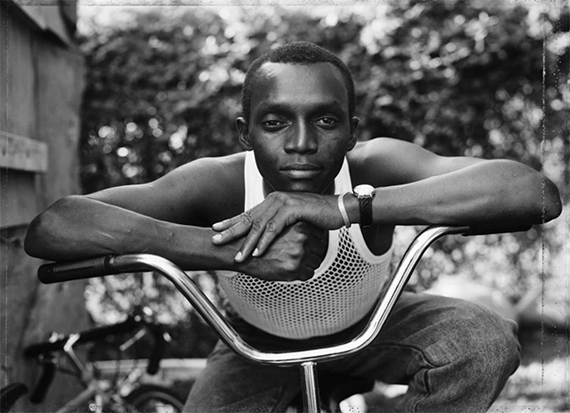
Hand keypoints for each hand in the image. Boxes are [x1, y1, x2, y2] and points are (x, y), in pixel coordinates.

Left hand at [212, 191, 342, 261]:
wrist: (338, 209)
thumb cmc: (317, 216)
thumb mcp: (294, 220)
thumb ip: (279, 224)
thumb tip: (267, 235)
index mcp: (272, 201)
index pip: (248, 213)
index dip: (231, 221)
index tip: (215, 229)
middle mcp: (274, 200)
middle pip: (248, 218)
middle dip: (230, 230)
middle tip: (215, 240)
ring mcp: (283, 203)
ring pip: (259, 225)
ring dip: (247, 243)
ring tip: (237, 257)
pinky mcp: (292, 209)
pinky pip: (274, 228)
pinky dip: (264, 242)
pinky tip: (257, 253)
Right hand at [237, 222, 327, 280]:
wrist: (238, 251)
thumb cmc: (257, 240)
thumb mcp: (278, 226)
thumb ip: (294, 228)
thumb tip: (310, 233)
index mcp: (299, 225)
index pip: (320, 235)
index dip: (313, 242)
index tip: (308, 245)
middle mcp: (302, 237)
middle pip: (320, 248)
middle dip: (312, 253)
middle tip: (301, 256)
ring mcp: (299, 252)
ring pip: (316, 261)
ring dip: (307, 264)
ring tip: (294, 263)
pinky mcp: (294, 267)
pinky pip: (309, 274)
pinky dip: (302, 275)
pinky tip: (290, 270)